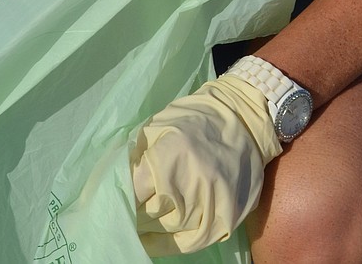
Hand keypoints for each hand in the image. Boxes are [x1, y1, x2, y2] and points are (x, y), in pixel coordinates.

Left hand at [131, 75, 280, 255]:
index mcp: (170, 157)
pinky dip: (169, 244)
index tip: (116, 198)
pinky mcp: (227, 217)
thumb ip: (141, 155)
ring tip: (138, 224)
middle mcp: (191, 184)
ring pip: (169, 230)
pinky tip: (153, 241)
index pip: (135, 192)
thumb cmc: (197, 117)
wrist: (245, 118)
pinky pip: (192, 241)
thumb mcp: (161, 125)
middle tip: (126, 211)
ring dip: (150, 228)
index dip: (124, 195)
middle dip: (136, 212)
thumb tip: (121, 183)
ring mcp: (212, 203)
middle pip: (150, 214)